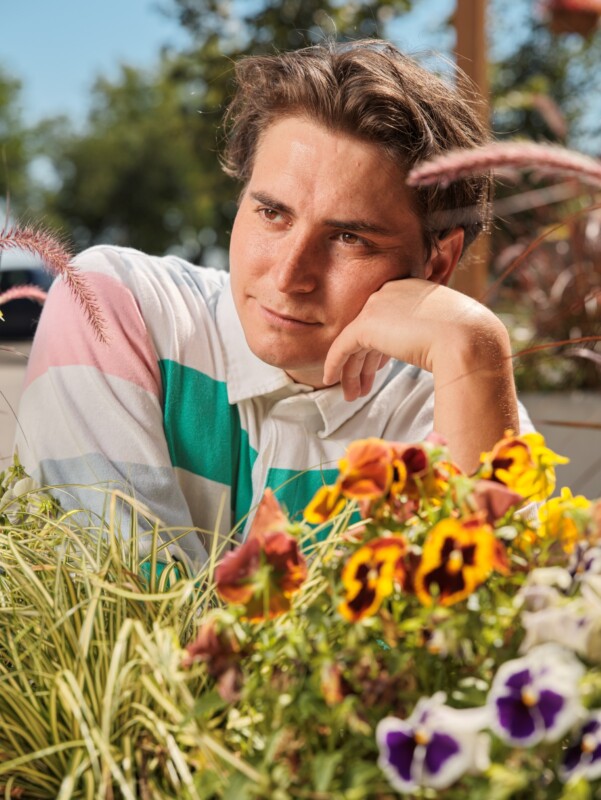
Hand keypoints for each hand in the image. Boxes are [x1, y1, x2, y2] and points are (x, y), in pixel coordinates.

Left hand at [323, 277, 518, 471]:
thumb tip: (422, 347)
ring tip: (351, 395)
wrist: (468, 338)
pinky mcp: (366, 324)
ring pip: (354, 341)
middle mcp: (390, 291)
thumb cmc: (468, 339)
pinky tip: (331, 380)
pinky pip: (342, 347)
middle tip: (360, 387)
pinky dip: (335, 364)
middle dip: (363, 362)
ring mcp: (377, 305)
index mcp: (411, 289)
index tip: (378, 369)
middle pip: (368, 331)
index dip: (379, 348)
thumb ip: (427, 332)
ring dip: (351, 370)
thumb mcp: (446, 328)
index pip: (386, 319)